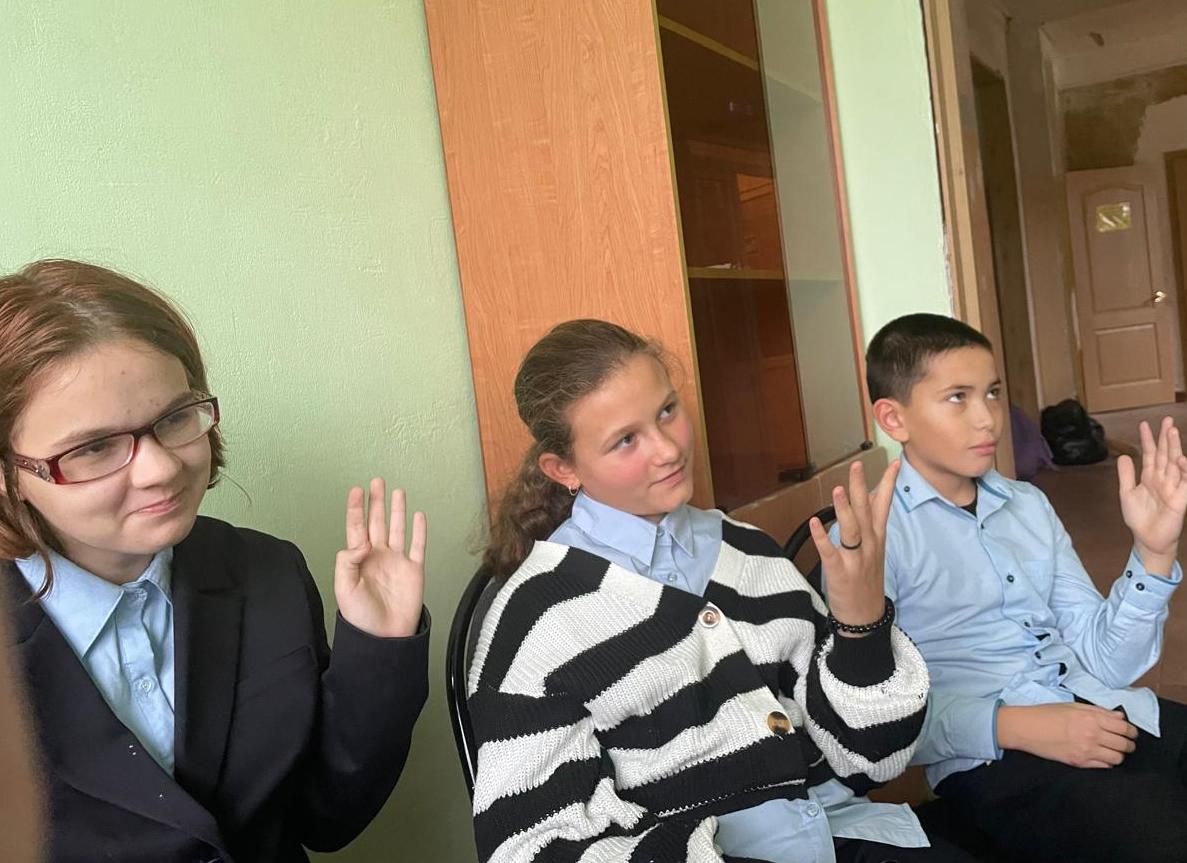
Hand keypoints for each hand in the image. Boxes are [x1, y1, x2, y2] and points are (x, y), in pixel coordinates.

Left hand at [334, 478, 426, 637]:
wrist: (385, 637)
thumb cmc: (362, 618)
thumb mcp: (344, 589)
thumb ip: (346, 562)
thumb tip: (360, 542)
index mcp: (359, 559)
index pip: (357, 527)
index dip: (356, 509)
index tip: (356, 491)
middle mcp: (378, 556)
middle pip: (377, 522)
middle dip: (376, 501)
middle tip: (377, 481)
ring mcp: (397, 562)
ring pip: (397, 528)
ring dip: (396, 510)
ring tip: (397, 491)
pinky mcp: (414, 570)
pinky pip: (418, 545)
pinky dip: (419, 530)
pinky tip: (418, 516)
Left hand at [809, 459, 900, 633]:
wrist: (866, 617)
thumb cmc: (866, 580)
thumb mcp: (874, 550)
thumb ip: (870, 525)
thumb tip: (866, 499)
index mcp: (878, 538)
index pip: (884, 505)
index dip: (889, 484)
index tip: (895, 463)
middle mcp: (870, 545)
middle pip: (866, 511)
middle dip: (861, 487)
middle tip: (857, 465)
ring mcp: (856, 559)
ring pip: (851, 529)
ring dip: (844, 508)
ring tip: (838, 488)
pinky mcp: (840, 572)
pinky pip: (830, 552)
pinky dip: (822, 537)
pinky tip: (815, 523)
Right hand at [997, 703, 1137, 767]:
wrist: (1027, 728)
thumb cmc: (1047, 714)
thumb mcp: (1073, 706)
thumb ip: (1099, 711)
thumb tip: (1119, 717)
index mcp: (1091, 718)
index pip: (1124, 728)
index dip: (1132, 731)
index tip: (1131, 733)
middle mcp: (1092, 735)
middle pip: (1124, 745)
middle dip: (1129, 744)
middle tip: (1126, 743)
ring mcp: (1086, 751)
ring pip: (1117, 758)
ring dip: (1119, 755)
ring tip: (1113, 751)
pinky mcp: (1079, 763)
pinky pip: (1104, 767)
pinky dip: (1107, 763)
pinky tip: (1102, 757)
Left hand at [1118, 418, 1186, 574]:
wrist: (1146, 539)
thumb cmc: (1139, 518)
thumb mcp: (1127, 493)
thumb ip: (1126, 475)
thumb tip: (1123, 456)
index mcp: (1150, 477)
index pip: (1150, 454)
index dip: (1147, 440)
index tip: (1144, 424)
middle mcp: (1163, 479)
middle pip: (1165, 454)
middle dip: (1165, 437)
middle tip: (1166, 420)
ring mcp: (1173, 487)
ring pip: (1175, 464)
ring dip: (1174, 448)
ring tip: (1172, 431)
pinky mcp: (1181, 499)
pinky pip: (1185, 483)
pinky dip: (1184, 470)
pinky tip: (1181, 458)